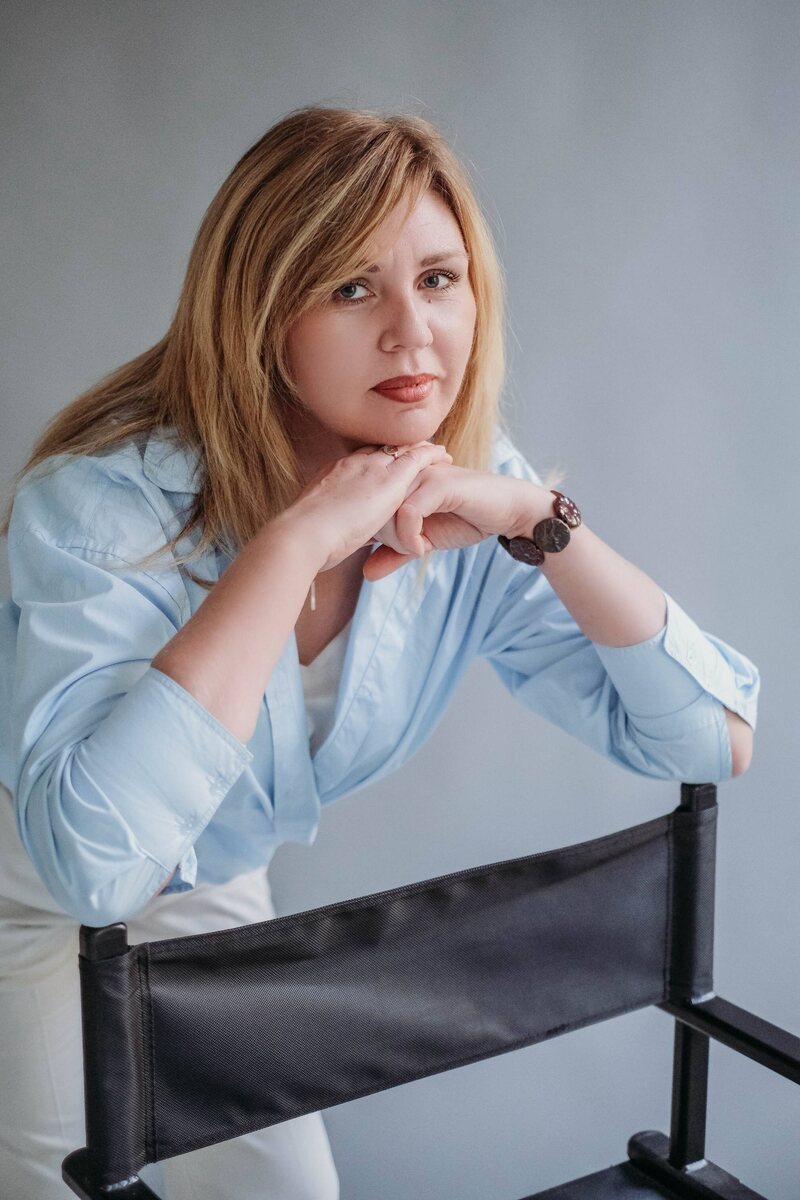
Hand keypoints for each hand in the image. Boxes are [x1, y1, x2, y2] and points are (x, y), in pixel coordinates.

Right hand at [283, 441, 452, 573]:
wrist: (302, 536)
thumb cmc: (301, 541)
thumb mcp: (315, 529)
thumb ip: (331, 528)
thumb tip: (334, 539)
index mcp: (331, 476)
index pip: (356, 464)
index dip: (372, 463)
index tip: (383, 465)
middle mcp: (350, 465)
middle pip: (379, 451)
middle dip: (395, 451)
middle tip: (413, 450)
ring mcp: (369, 469)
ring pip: (400, 450)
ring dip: (417, 449)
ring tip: (434, 450)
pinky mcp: (389, 480)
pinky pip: (415, 459)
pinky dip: (429, 455)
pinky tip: (442, 455)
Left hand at [363, 465, 545, 580]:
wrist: (508, 511)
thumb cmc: (467, 519)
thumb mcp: (424, 541)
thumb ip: (395, 553)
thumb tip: (367, 573)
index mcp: (400, 479)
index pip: (368, 506)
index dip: (373, 534)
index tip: (392, 548)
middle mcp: (407, 472)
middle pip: (373, 509)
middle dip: (386, 539)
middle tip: (410, 549)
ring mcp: (423, 474)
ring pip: (387, 511)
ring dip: (398, 541)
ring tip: (417, 549)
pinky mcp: (439, 484)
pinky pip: (408, 513)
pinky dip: (410, 539)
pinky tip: (423, 549)